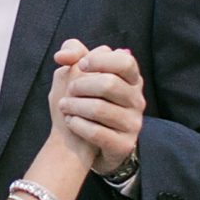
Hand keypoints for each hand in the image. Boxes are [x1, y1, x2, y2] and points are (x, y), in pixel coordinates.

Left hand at [51, 41, 144, 175]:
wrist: (87, 142)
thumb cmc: (86, 101)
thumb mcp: (82, 74)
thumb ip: (74, 55)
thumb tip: (62, 56)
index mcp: (132, 79)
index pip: (125, 62)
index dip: (101, 60)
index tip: (81, 65)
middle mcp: (137, 100)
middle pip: (109, 84)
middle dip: (81, 85)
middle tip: (69, 90)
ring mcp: (133, 123)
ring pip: (100, 109)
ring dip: (75, 106)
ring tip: (64, 106)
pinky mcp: (124, 144)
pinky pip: (97, 132)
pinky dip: (78, 125)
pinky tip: (70, 122)